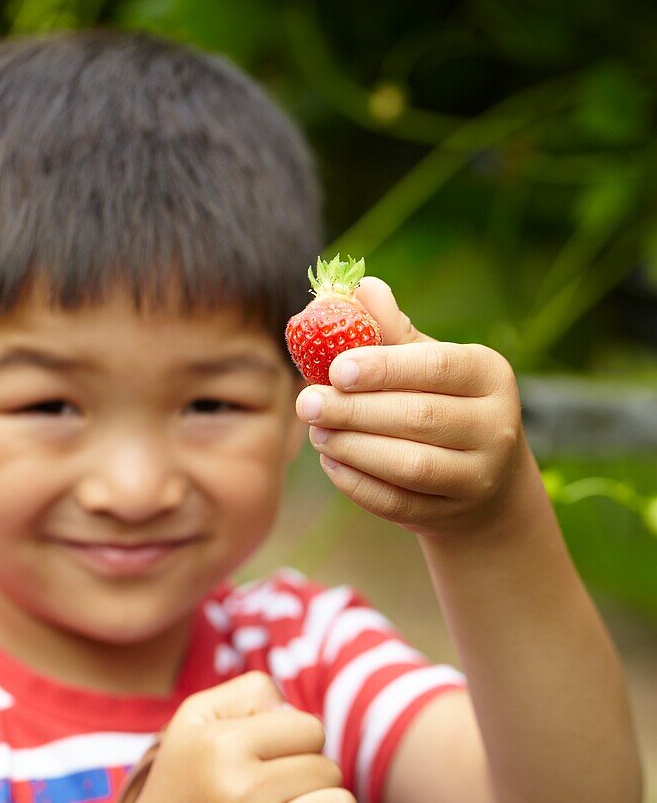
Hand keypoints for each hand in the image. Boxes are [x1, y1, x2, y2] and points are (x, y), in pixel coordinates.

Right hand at [120, 672, 357, 802]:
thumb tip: (293, 710)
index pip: (311, 729)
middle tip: (271, 801)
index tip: (267, 764)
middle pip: (329, 769)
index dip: (296, 745)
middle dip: (308, 782)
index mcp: (221, 744)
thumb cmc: (187, 785)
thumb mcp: (197, 719)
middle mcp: (238, 789)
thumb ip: (250, 692)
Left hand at [295, 277, 526, 536]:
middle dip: (355, 410)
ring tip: (317, 431)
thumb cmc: (445, 404)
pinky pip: (398, 503)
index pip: (436, 366)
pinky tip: (331, 462)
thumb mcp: (431, 365)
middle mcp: (496, 426)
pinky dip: (358, 484)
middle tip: (307, 403)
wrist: (484, 482)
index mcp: (490, 375)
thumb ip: (394, 333)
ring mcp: (478, 476)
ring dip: (354, 448)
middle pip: (418, 418)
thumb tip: (361, 288)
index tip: (335, 369)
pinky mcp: (452, 514)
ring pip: (410, 465)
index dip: (384, 367)